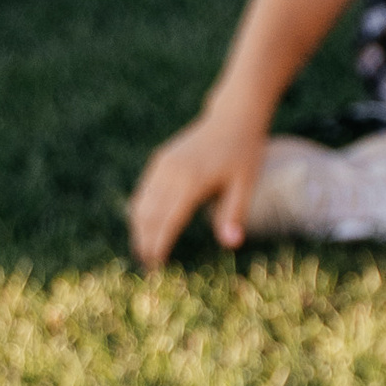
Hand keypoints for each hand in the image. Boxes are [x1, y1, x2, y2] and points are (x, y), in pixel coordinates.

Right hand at [128, 104, 268, 269]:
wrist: (233, 117)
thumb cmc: (244, 152)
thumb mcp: (246, 183)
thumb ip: (234, 214)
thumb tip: (230, 244)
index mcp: (192, 181)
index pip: (168, 222)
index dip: (160, 245)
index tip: (157, 267)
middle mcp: (171, 173)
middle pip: (149, 216)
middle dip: (145, 242)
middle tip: (148, 267)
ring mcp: (163, 165)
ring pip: (142, 204)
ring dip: (139, 229)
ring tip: (144, 252)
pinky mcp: (160, 160)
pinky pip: (145, 191)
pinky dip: (141, 211)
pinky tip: (145, 227)